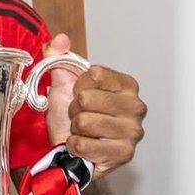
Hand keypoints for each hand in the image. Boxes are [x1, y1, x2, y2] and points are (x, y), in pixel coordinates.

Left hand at [43, 35, 145, 176]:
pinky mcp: (123, 154)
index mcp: (127, 85)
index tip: (81, 94)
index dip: (78, 85)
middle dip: (75, 109)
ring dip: (75, 128)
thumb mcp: (63, 83)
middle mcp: (136, 106)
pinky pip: (83, 144)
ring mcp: (132, 132)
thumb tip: (59, 40)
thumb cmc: (72, 116)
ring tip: (83, 131)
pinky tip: (84, 146)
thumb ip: (58, 57)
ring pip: (83, 122)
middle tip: (80, 116)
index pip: (94, 74)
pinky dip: (76, 146)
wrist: (69, 150)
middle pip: (87, 99)